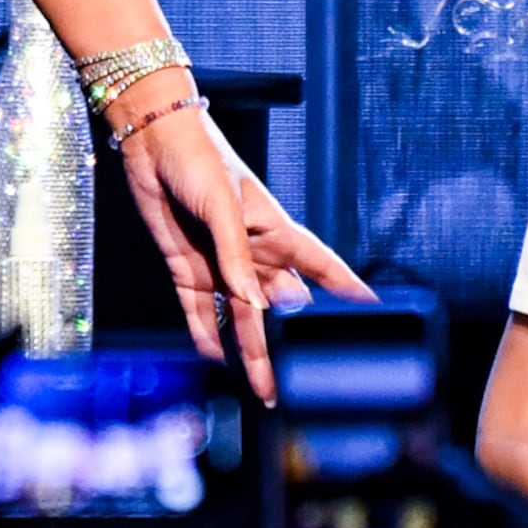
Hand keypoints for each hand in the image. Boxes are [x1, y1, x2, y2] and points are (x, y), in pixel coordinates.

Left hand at [114, 85, 371, 405]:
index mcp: (275, 230)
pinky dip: (207, 335)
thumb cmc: (199, 157)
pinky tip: (216, 360)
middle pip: (282, 306)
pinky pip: (200, 311)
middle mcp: (252, 253)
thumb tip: (252, 306)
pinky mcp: (188, 268)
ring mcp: (221, 263)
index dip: (348, 290)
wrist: (151, 141)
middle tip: (303, 379)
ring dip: (252, 352)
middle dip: (294, 340)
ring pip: (242, 318)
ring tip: (263, 387)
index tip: (375, 313)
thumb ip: (236, 257)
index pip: (322, 266)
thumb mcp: (222, 205)